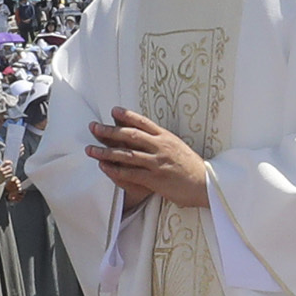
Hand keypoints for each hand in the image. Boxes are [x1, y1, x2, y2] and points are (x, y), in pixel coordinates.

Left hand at [91, 108, 210, 208]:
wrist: (206, 185)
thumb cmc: (192, 167)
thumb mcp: (177, 147)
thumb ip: (161, 141)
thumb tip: (146, 136)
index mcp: (166, 137)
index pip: (143, 122)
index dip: (127, 115)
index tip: (113, 110)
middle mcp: (160, 147)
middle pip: (130, 135)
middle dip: (109, 131)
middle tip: (93, 127)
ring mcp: (157, 163)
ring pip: (126, 155)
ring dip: (106, 151)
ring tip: (90, 149)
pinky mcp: (155, 179)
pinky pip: (130, 174)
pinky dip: (114, 170)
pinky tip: (103, 167)